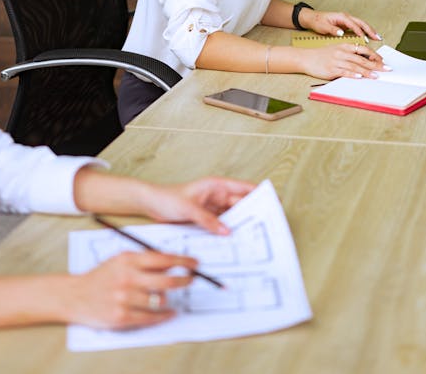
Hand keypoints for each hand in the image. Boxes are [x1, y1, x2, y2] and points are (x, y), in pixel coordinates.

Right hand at [66, 250, 195, 328]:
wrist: (75, 295)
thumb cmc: (102, 276)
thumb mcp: (122, 260)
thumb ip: (145, 260)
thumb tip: (173, 264)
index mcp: (128, 260)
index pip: (163, 259)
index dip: (183, 261)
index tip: (195, 263)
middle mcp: (127, 278)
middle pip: (166, 280)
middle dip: (184, 280)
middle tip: (192, 279)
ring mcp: (124, 298)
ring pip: (159, 300)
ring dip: (168, 298)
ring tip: (168, 295)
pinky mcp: (121, 317)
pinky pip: (150, 317)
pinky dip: (164, 316)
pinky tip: (169, 312)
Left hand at [138, 177, 255, 234]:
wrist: (151, 204)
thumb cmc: (168, 198)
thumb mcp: (189, 208)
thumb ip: (208, 220)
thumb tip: (227, 231)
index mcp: (217, 185)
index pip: (244, 188)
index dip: (259, 193)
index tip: (274, 201)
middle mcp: (218, 195)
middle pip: (241, 204)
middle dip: (253, 214)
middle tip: (266, 226)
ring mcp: (213, 208)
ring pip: (232, 217)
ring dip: (240, 225)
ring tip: (253, 237)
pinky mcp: (207, 219)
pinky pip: (222, 225)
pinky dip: (228, 232)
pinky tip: (234, 241)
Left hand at [299, 9, 381, 40]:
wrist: (312, 18)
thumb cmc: (317, 21)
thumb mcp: (323, 26)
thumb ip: (332, 29)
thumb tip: (341, 32)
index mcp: (341, 17)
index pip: (353, 24)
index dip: (360, 31)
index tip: (364, 38)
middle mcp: (346, 17)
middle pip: (361, 23)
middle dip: (370, 30)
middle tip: (377, 37)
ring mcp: (347, 20)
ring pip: (362, 25)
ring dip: (370, 31)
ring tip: (377, 37)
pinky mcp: (347, 24)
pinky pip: (359, 27)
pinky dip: (365, 32)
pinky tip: (369, 37)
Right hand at [300, 43, 388, 79]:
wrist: (306, 58)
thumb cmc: (322, 55)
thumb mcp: (337, 50)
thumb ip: (350, 54)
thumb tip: (365, 62)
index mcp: (345, 46)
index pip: (363, 50)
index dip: (374, 56)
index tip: (383, 61)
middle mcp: (342, 52)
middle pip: (362, 59)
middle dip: (376, 65)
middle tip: (386, 69)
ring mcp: (336, 61)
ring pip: (355, 66)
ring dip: (366, 72)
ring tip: (376, 76)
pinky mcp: (331, 69)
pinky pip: (344, 72)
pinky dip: (352, 74)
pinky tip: (359, 76)